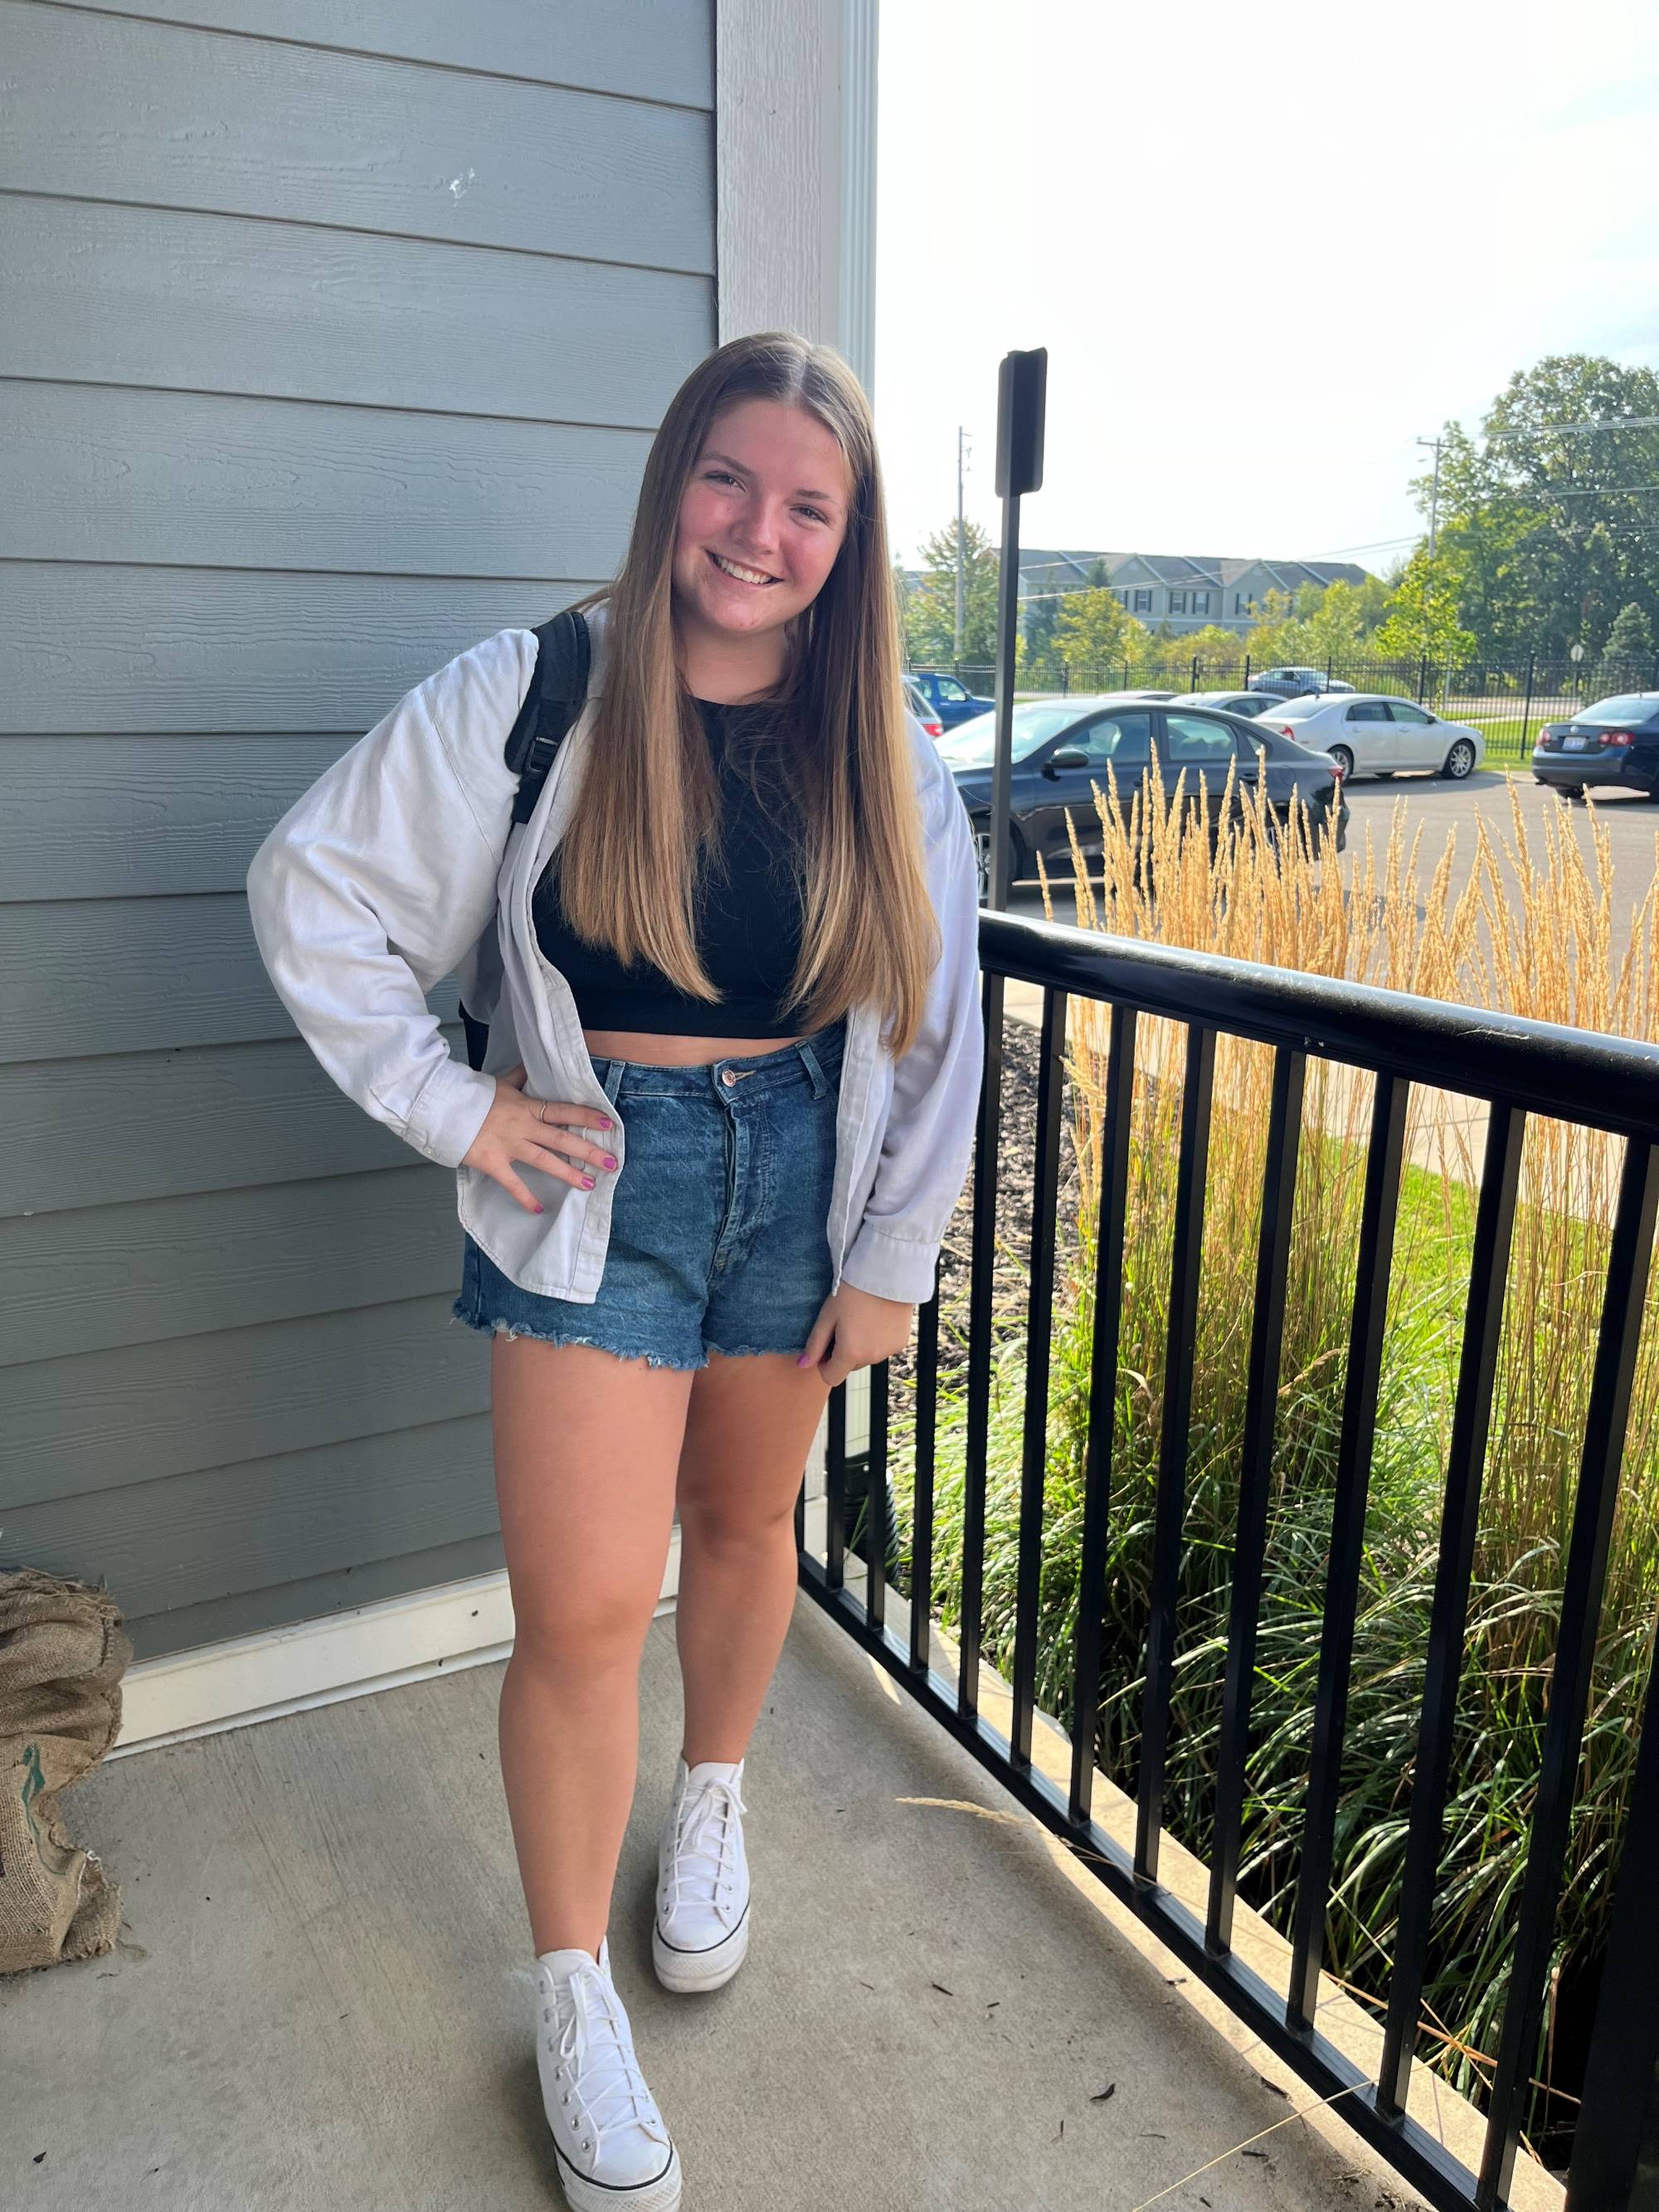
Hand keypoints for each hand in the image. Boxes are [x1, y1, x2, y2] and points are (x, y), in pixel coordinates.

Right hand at [461, 1061, 616, 1214]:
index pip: (563, 1111)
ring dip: (568, 1174)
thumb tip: (530, 1064)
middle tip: (612, 1162)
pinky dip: (524, 1196)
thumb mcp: (501, 1082)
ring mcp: (509, 1146)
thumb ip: (519, 1077)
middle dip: (589, 1151)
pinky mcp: (493, 1162)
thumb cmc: (474, 1095)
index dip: (587, 1117)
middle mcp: (523, 1126)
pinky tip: (538, 1209)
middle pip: (562, 1139)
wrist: (444, 1107)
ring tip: (589, 1184)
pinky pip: (512, 1182)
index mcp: (527, 1107)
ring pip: (545, 1160)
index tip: (609, 1124)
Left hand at [797, 1283, 915, 1388]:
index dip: (823, 1365)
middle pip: (849, 1366)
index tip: (825, 1346)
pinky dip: (877, 1340)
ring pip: (867, 1358)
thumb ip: (814, 1344)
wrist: (887, 1275)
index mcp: (851, 1353)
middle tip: (842, 1326)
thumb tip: (802, 1365)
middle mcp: (871, 1357)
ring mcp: (888, 1351)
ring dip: (860, 1347)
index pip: (831, 1377)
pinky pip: (882, 1349)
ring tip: (860, 1320)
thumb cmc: (853, 1292)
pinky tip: (875, 1319)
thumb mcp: (828, 1316)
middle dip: (843, 1353)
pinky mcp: (901, 1342)